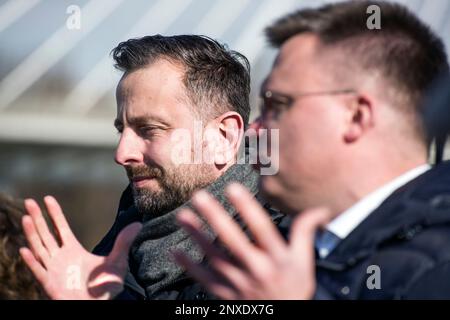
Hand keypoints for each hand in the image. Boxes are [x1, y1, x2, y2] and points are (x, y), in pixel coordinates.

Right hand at [19, 196, 141, 299]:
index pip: (61, 228)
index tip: (47, 198)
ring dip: (32, 233)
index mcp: (73, 250)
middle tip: (29, 201)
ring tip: (26, 217)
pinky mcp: (51, 284)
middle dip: (38, 218)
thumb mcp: (118, 261)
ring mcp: (54, 270)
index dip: (54, 213)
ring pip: (39, 248)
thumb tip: (138, 224)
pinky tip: (25, 250)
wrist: (98, 304)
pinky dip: (31, 261)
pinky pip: (39, 272)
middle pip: (45, 234)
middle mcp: (61, 258)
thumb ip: (124, 243)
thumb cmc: (106, 286)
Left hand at [173, 183, 331, 299]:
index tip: (232, 187)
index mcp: (277, 258)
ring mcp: (239, 283)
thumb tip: (322, 209)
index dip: (246, 207)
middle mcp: (257, 269)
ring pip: (213, 256)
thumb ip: (306, 234)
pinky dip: (189, 265)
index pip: (261, 228)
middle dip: (214, 217)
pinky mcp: (225, 295)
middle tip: (198, 196)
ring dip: (196, 235)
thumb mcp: (304, 263)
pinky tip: (175, 250)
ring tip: (182, 215)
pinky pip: (204, 279)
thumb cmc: (294, 290)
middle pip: (232, 239)